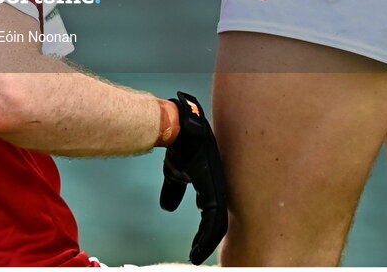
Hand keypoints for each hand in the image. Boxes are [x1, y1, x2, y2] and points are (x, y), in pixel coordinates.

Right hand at [161, 92, 227, 265]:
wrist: (179, 130)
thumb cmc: (180, 148)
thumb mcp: (175, 174)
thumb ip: (174, 190)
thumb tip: (167, 207)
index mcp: (211, 187)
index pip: (212, 217)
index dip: (205, 234)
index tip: (196, 249)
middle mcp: (218, 190)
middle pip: (218, 225)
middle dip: (208, 242)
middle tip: (197, 256)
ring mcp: (218, 190)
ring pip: (219, 226)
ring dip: (207, 243)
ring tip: (197, 256)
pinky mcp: (215, 189)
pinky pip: (215, 221)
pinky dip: (208, 237)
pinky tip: (199, 247)